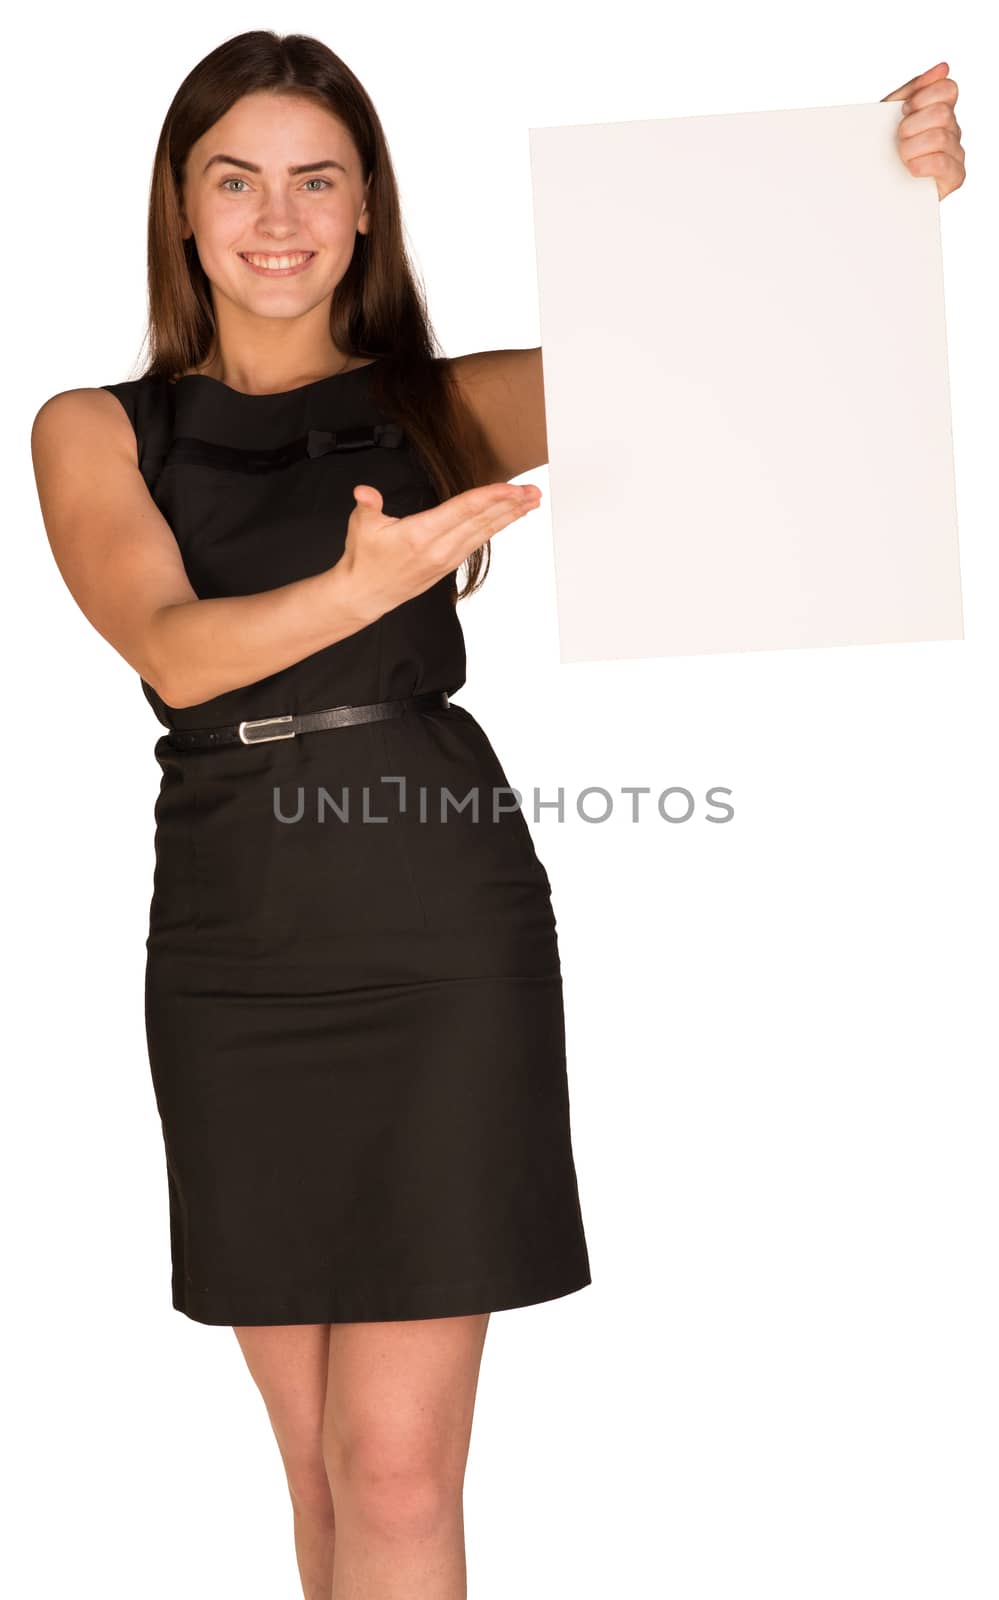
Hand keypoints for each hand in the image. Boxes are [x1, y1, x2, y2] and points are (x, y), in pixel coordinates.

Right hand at [336, 479, 541, 622]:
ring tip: (530, 503)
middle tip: (534, 492)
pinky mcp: (447, 565)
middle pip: (481, 522)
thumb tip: (363, 491)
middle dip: (510, 505)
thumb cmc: (363, 559)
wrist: (364, 595)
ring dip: (509, 517)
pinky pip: (477, 542)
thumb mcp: (361, 526)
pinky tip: (507, 519)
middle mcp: (439, 548)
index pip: (463, 510)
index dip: (490, 497)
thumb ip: (367, 505)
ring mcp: (446, 559)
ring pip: (484, 533)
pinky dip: (495, 528)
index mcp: (420, 535)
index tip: (512, 487)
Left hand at [881, 61, 964, 199]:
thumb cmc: (881, 150)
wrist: (868, 188)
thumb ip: (915, 88)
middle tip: (898, 139)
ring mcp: (956, 153)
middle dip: (911, 126)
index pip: (948, 89)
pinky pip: (943, 163)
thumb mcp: (890, 113)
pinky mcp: (954, 178)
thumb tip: (944, 67)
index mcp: (940, 110)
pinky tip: (910, 170)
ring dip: (911, 148)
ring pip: (940, 137)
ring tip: (901, 158)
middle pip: (942, 112)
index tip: (903, 110)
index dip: (922, 97)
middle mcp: (952, 130)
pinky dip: (920, 165)